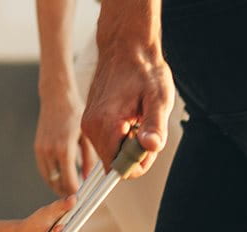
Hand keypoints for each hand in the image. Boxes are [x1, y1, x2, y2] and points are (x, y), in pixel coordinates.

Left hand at [17, 194, 79, 231]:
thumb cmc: (33, 224)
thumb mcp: (47, 213)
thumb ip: (60, 206)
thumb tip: (73, 198)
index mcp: (66, 214)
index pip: (79, 216)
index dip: (74, 221)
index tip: (63, 223)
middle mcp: (68, 224)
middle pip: (76, 230)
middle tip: (54, 231)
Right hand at [35, 89, 97, 195]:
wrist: (56, 97)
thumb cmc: (75, 114)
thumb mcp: (87, 136)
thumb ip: (89, 159)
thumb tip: (88, 178)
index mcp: (64, 149)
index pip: (69, 181)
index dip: (76, 193)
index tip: (83, 198)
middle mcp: (50, 151)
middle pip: (56, 184)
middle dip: (67, 193)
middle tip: (78, 198)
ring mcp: (41, 150)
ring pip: (48, 179)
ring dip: (58, 186)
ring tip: (70, 190)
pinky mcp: (37, 148)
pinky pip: (44, 170)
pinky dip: (52, 177)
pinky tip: (62, 178)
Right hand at [82, 34, 172, 176]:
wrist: (125, 47)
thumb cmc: (144, 70)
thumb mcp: (158, 98)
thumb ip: (155, 126)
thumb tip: (150, 147)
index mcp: (106, 124)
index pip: (119, 168)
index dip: (139, 162)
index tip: (149, 142)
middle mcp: (91, 127)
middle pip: (114, 163)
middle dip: (134, 153)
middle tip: (147, 126)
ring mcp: (88, 124)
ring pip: (111, 152)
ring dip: (128, 143)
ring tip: (139, 117)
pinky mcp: (90, 120)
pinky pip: (107, 141)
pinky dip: (122, 135)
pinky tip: (131, 116)